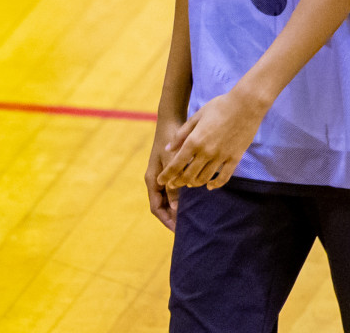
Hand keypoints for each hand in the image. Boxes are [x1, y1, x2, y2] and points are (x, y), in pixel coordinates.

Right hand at [145, 114, 182, 230]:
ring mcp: (164, 175)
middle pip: (163, 206)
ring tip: (193, 217)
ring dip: (180, 208)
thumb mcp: (172, 161)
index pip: (156, 208)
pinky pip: (176, 189)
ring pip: (170, 198)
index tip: (178, 230)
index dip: (167, 220)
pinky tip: (197, 199)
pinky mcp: (172, 170)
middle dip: (174, 217)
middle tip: (188, 228)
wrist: (171, 119)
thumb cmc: (170, 138)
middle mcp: (157, 180)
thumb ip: (173, 183)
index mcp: (152, 180)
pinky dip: (184, 196)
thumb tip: (175, 206)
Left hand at [157, 88, 268, 190]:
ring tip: (190, 184)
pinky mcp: (235, 158)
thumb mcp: (197, 116)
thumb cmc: (220, 106)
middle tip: (173, 184)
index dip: (167, 175)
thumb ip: (181, 133)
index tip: (161, 181)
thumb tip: (168, 149)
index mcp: (194, 141)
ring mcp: (221, 156)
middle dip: (178, 182)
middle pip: (188, 175)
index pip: (176, 164)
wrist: (246, 104)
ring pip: (204, 178)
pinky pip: (224, 177)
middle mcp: (206, 152)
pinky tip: (209, 186)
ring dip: (194, 183)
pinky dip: (215, 184)